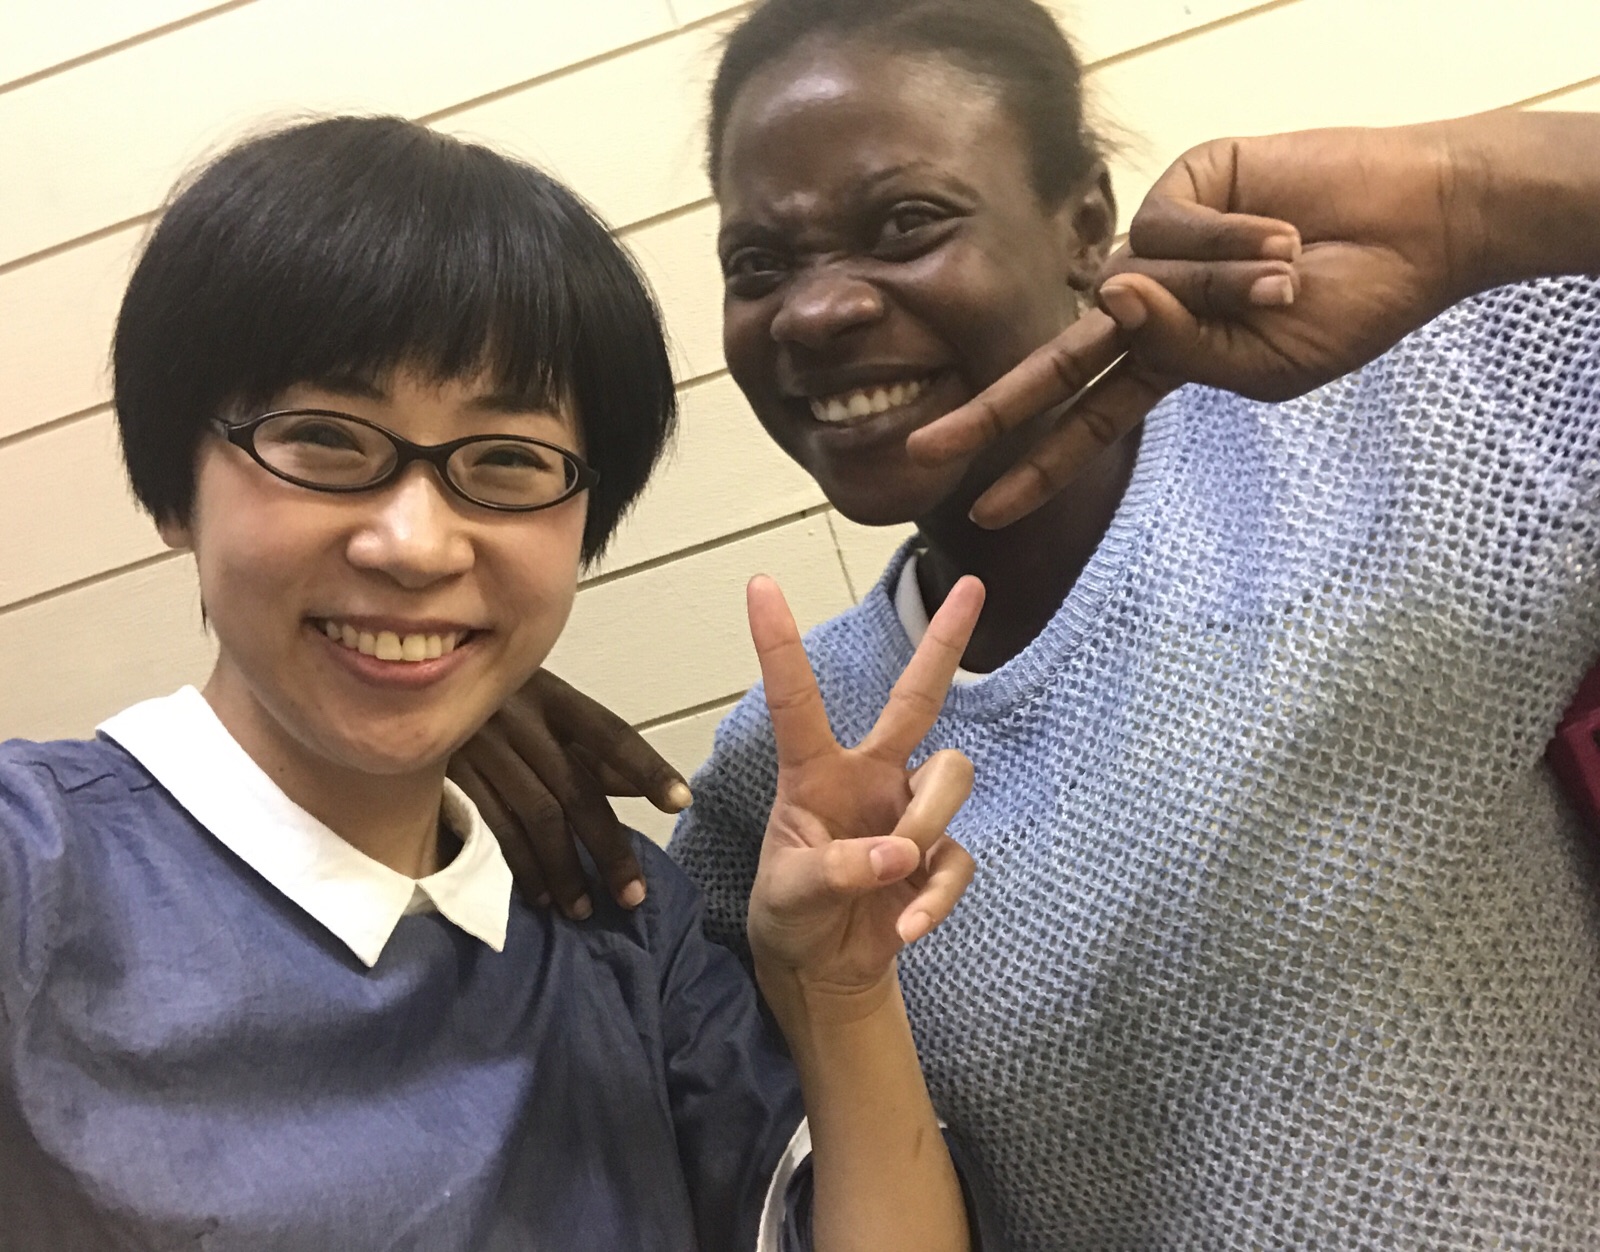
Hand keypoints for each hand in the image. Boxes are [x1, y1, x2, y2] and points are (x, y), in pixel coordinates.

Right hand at [448, 669, 690, 917]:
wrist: (409, 679)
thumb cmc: (499, 702)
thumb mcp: (545, 708)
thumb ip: (591, 749)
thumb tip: (639, 788)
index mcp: (554, 697)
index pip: (611, 735)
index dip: (646, 768)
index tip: (681, 802)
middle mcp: (521, 719)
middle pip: (576, 789)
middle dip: (609, 847)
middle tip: (633, 895)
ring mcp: (483, 747)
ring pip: (537, 817)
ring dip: (565, 869)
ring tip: (585, 909)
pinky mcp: (450, 775)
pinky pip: (493, 828)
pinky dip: (520, 866)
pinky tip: (540, 895)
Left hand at [744, 573, 983, 1008]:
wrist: (821, 969)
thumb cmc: (791, 912)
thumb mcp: (790, 893)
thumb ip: (837, 870)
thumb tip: (902, 853)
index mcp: (815, 772)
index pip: (797, 699)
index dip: (778, 644)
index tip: (759, 584)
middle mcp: (870, 777)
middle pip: (918, 699)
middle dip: (944, 644)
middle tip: (974, 586)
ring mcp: (910, 813)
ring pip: (951, 775)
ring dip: (928, 821)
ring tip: (894, 873)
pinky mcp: (937, 858)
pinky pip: (958, 858)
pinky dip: (935, 896)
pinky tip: (906, 927)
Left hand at [908, 121, 1483, 526]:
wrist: (1416, 229)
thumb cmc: (1350, 307)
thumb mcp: (1261, 366)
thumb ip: (1183, 350)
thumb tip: (1113, 293)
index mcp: (1172, 363)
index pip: (1090, 421)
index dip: (1041, 466)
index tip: (983, 512)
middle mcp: (1151, 307)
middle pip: (1057, 364)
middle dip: (992, 412)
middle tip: (924, 452)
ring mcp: (1160, 247)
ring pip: (1148, 285)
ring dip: (1228, 289)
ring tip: (1295, 273)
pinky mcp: (1180, 187)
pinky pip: (1174, 228)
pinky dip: (1234, 239)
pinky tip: (1283, 231)